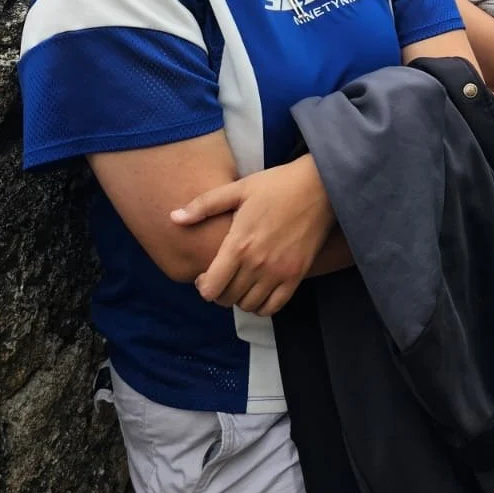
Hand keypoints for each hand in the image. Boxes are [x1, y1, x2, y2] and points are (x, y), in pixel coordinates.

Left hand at [171, 157, 334, 316]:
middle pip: (227, 300)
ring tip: (241, 282)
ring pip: (248, 305)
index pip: (210, 289)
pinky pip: (273, 307)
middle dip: (220, 292)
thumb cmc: (277, 184)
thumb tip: (173, 218)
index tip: (206, 276)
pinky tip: (260, 289)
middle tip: (223, 277)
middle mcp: (257, 264)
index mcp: (239, 244)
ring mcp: (279, 272)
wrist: (320, 185)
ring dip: (240, 298)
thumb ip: (204, 205)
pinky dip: (262, 305)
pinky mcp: (297, 275)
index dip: (203, 287)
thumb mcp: (239, 188)